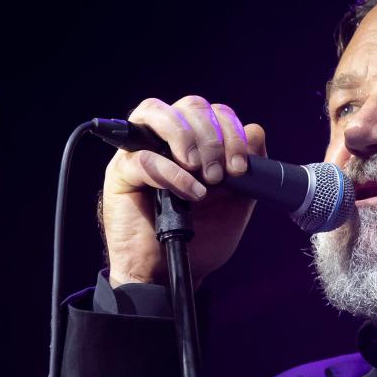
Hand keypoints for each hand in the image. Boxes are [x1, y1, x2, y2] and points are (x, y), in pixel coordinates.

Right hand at [102, 96, 263, 288]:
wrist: (176, 271)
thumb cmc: (203, 237)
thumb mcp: (238, 201)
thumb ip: (249, 169)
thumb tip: (255, 131)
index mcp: (198, 142)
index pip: (215, 112)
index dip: (233, 132)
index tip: (241, 167)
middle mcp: (168, 139)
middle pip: (191, 105)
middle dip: (214, 137)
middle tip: (220, 175)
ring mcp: (141, 151)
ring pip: (157, 112)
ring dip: (187, 138)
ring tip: (202, 173)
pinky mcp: (120, 172)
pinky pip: (143, 157)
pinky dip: (172, 173)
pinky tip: (191, 193)